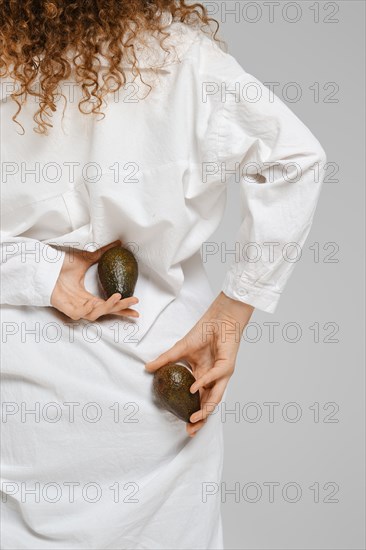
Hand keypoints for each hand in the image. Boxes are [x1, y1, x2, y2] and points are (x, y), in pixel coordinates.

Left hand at [50, 240, 139, 321]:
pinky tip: (95, 303)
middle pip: (106, 311)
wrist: (44, 265)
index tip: (136, 309)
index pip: (109, 305)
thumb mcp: (86, 258)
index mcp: (88, 296)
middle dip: (121, 308)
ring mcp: (75, 307)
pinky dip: (89, 310)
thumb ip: (102, 253)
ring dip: (108, 307)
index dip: (122, 308)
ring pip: (96, 314)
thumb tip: (118, 243)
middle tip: (133, 301)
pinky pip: (80, 314)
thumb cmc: (61, 266)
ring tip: (118, 297)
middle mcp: (84, 304)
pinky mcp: (66, 308)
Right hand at [145, 291, 253, 436]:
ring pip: (216, 397)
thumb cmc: (204, 332)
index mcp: (204, 377)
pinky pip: (215, 377)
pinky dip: (203, 383)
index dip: (193, 413)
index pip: (199, 400)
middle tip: (189, 430)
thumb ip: (165, 360)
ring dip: (205, 409)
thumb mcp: (180, 349)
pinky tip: (193, 389)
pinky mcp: (227, 365)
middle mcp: (214, 378)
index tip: (184, 426)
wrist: (219, 318)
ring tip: (194, 418)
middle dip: (200, 420)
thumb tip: (147, 368)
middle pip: (209, 404)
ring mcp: (221, 374)